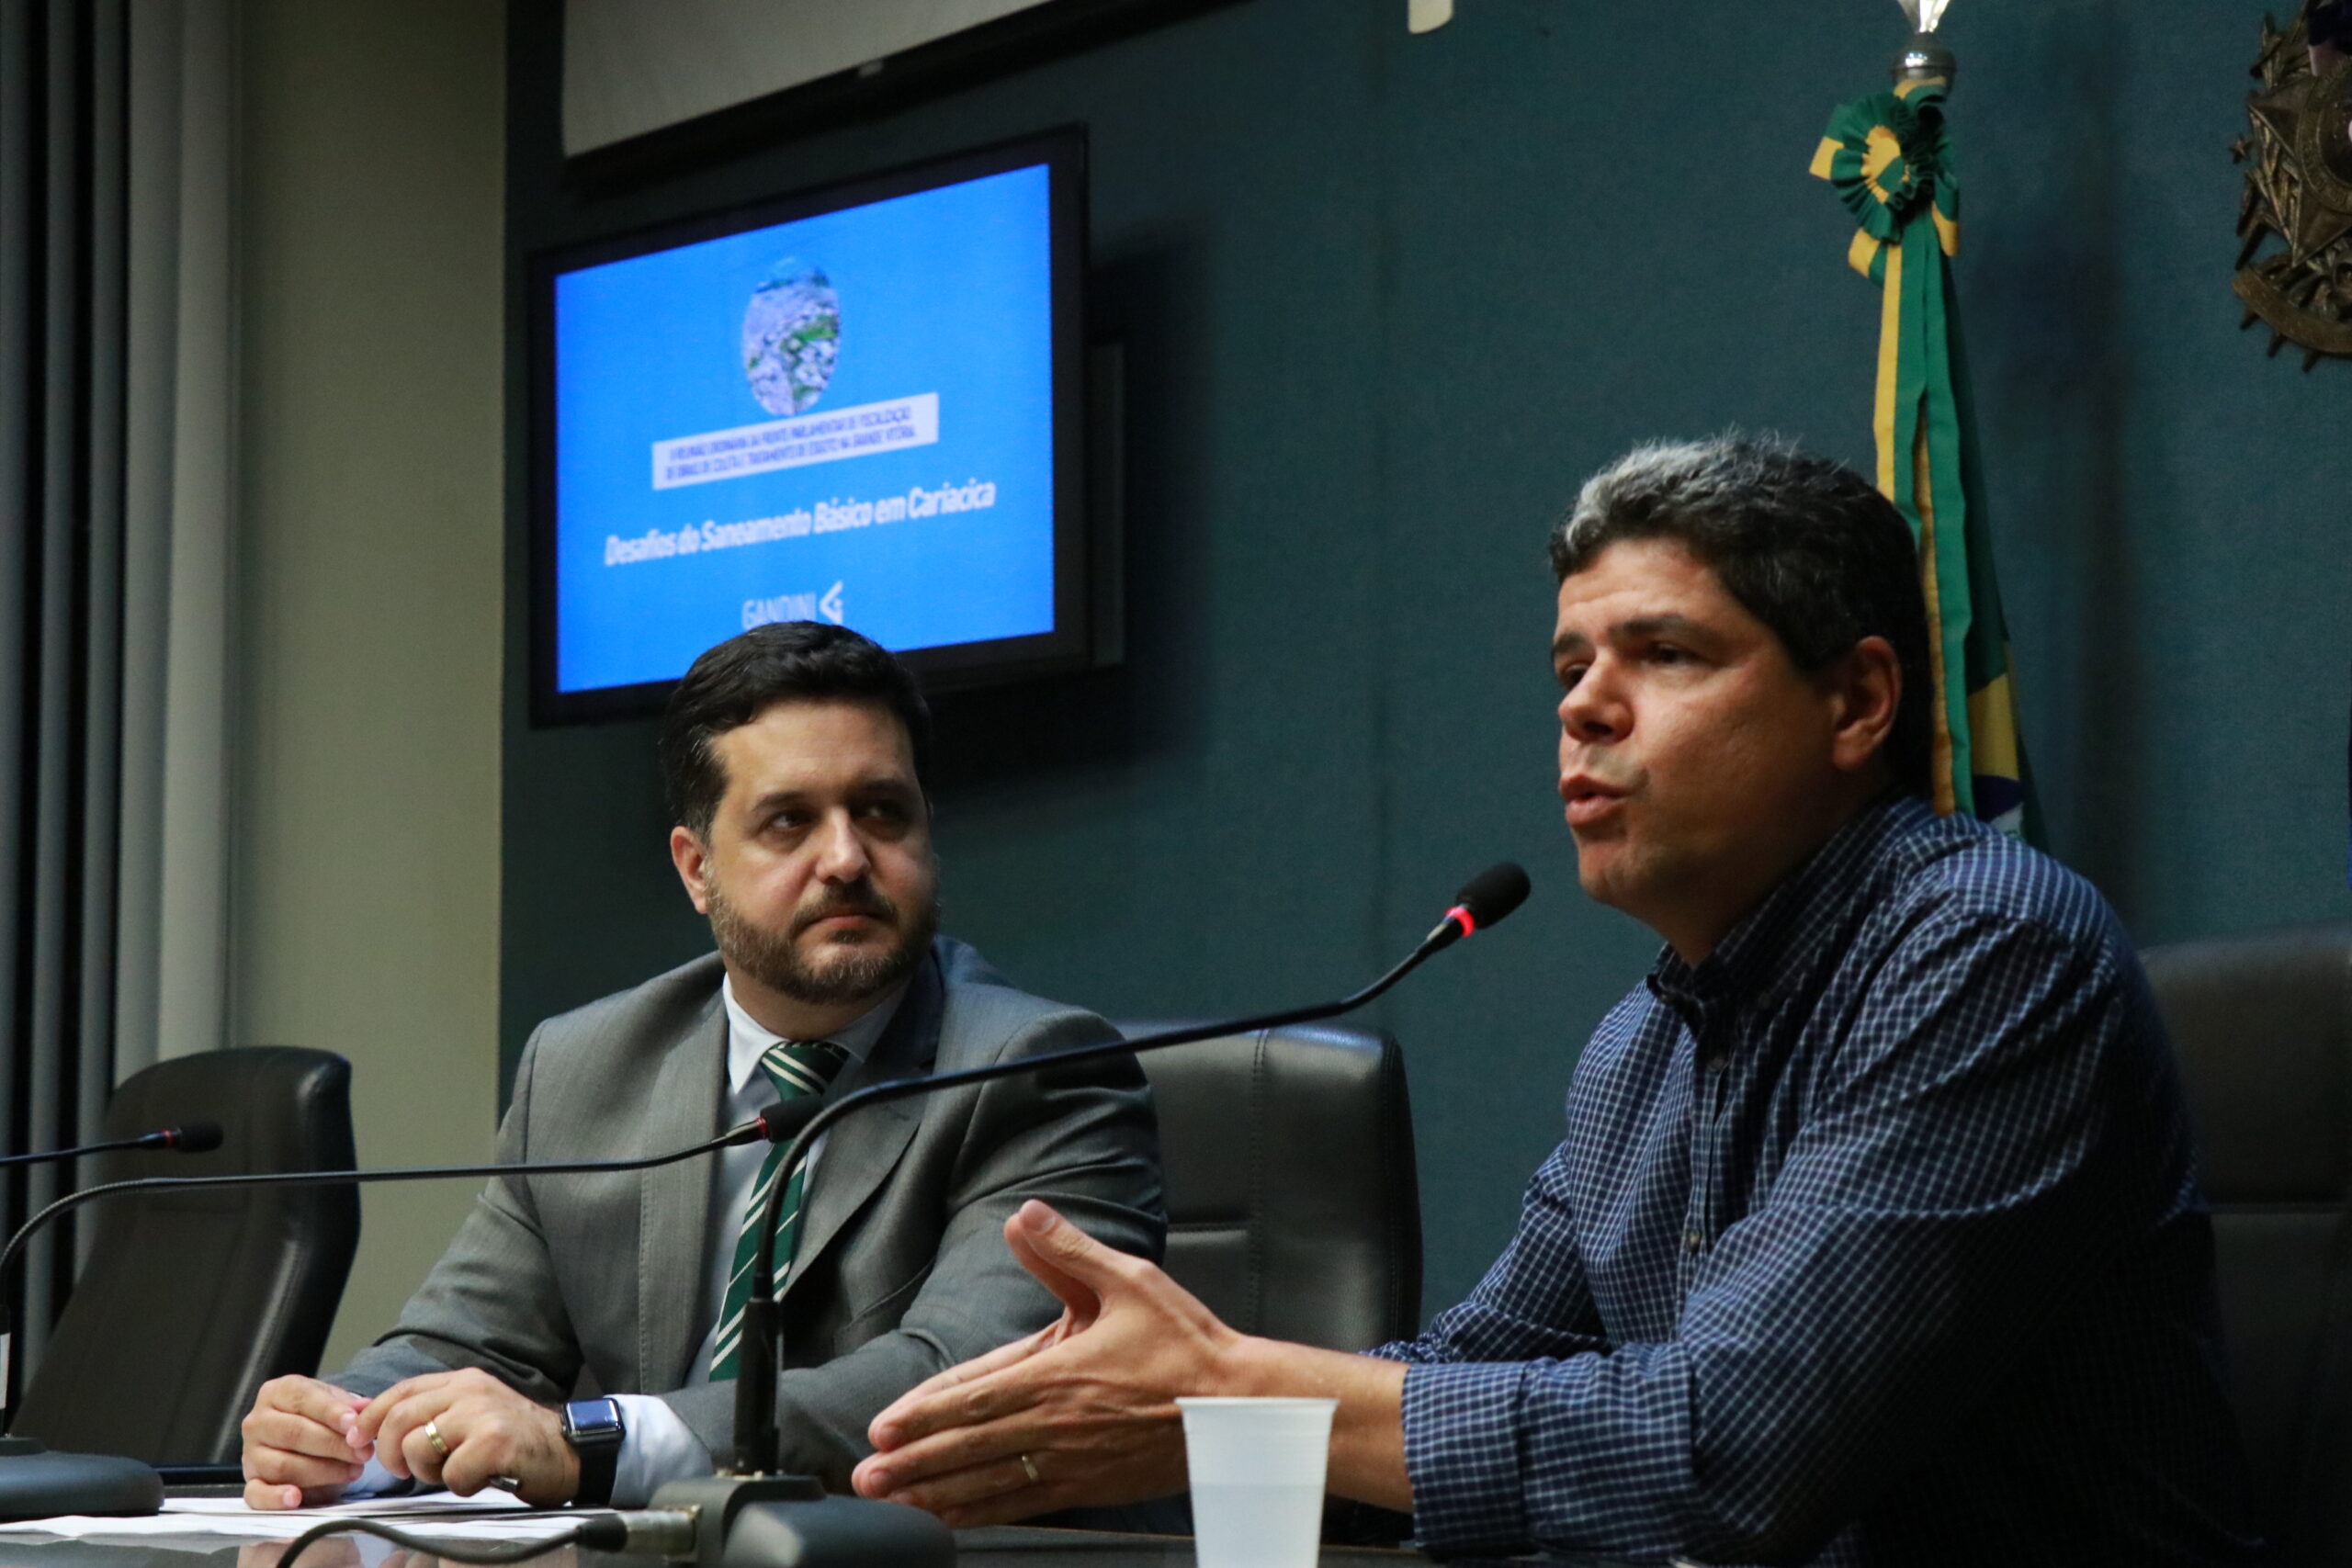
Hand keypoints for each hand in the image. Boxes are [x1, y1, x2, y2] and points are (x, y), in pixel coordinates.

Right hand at [241, 1375, 370, 1508]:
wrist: (306, 1441)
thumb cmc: (320, 1418)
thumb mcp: (335, 1403)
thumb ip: (349, 1406)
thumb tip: (365, 1408)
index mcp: (277, 1393)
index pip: (302, 1398)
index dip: (330, 1411)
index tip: (353, 1423)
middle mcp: (258, 1422)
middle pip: (294, 1432)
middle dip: (333, 1444)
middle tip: (363, 1452)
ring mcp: (250, 1454)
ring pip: (283, 1465)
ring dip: (323, 1471)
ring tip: (352, 1471)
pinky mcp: (251, 1483)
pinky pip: (256, 1494)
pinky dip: (275, 1498)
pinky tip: (295, 1498)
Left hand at [354, 1367, 579, 1505]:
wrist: (570, 1452)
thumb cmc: (518, 1440)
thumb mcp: (475, 1412)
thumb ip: (434, 1412)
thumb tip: (374, 1422)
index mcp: (464, 1380)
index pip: (403, 1390)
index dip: (373, 1415)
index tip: (359, 1437)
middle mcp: (471, 1390)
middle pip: (401, 1418)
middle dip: (391, 1451)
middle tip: (402, 1470)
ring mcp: (483, 1415)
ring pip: (419, 1447)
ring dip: (427, 1472)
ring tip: (454, 1472)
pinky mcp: (494, 1443)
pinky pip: (451, 1474)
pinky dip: (460, 1485)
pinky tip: (481, 1478)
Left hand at [852, 1200, 1240, 1524]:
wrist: (1240, 1408)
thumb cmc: (1186, 1344)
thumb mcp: (1129, 1281)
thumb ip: (1068, 1251)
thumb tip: (1024, 1217)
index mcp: (1060, 1374)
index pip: (976, 1398)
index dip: (925, 1415)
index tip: (883, 1428)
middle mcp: (1057, 1425)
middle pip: (970, 1449)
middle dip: (913, 1464)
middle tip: (866, 1477)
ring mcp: (1072, 1463)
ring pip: (989, 1484)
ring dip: (935, 1495)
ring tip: (892, 1503)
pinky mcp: (1089, 1487)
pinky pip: (1022, 1505)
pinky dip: (980, 1513)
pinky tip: (953, 1518)